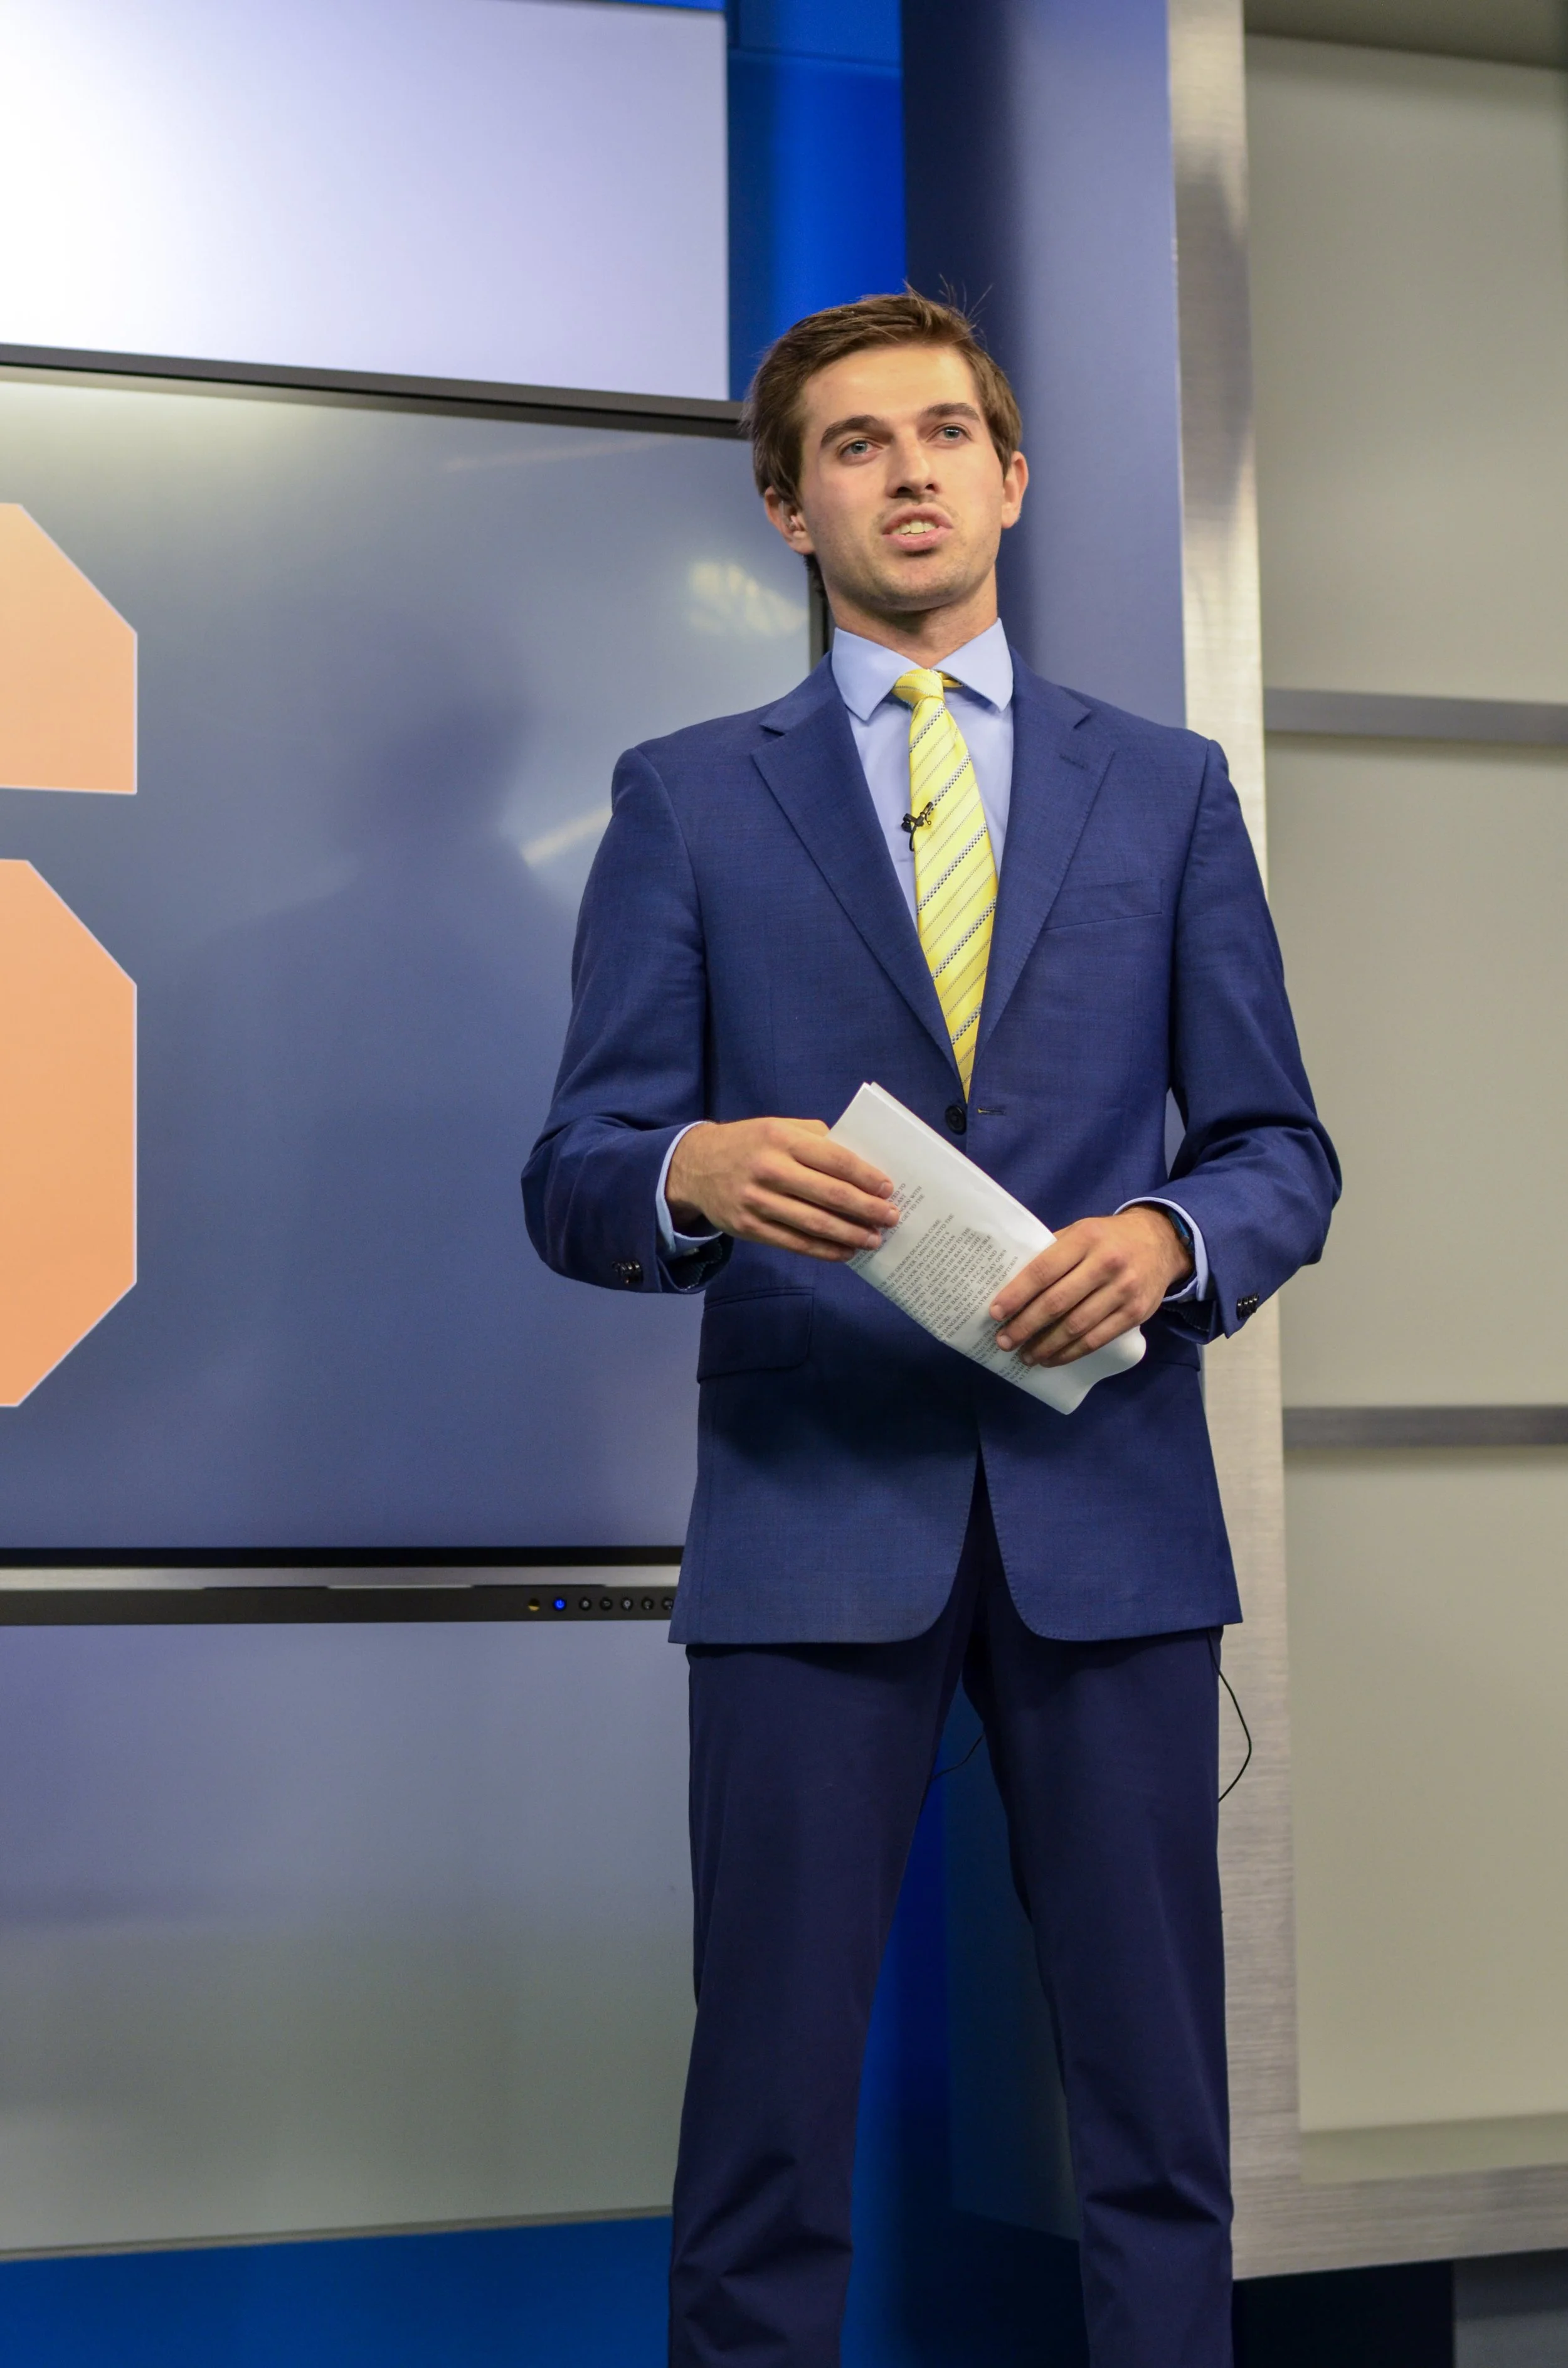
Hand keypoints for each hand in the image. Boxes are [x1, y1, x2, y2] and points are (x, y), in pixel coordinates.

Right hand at [667, 1118, 898, 1262]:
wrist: (695, 1166)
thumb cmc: (749, 1144)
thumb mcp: (779, 1127)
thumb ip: (817, 1139)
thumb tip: (861, 1164)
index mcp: (781, 1138)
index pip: (835, 1159)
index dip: (866, 1177)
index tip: (889, 1189)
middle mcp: (769, 1169)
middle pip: (829, 1194)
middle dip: (866, 1209)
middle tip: (891, 1218)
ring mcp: (757, 1201)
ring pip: (814, 1223)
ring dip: (850, 1234)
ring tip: (874, 1239)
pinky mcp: (749, 1228)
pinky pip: (795, 1243)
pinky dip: (824, 1250)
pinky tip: (845, 1251)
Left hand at [989, 1207, 1192, 1366]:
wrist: (1161, 1243)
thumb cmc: (1107, 1239)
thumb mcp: (1080, 1232)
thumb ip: (1051, 1254)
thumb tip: (1010, 1286)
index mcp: (1085, 1239)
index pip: (1043, 1270)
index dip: (1016, 1294)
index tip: (995, 1313)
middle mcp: (1106, 1263)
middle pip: (1057, 1303)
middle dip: (1025, 1326)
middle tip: (1003, 1341)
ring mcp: (1124, 1290)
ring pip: (1076, 1326)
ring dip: (1045, 1346)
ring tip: (1024, 1356)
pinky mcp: (1136, 1313)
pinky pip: (1097, 1339)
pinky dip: (1070, 1353)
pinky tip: (1051, 1358)